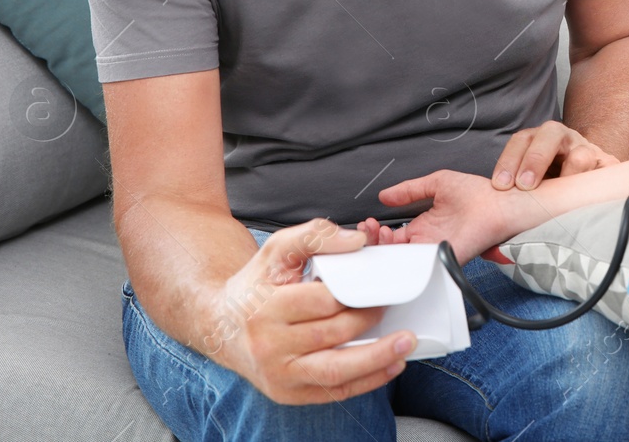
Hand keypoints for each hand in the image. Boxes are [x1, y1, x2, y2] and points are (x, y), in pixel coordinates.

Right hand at [206, 218, 414, 404]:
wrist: (222, 327)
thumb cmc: (256, 286)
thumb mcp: (277, 249)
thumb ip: (315, 235)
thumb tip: (357, 241)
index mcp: (264, 308)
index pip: (319, 300)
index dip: (353, 292)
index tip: (377, 284)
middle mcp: (268, 345)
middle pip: (330, 334)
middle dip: (368, 319)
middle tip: (390, 305)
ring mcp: (278, 374)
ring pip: (334, 370)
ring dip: (377, 358)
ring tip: (406, 343)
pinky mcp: (288, 394)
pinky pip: (333, 391)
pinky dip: (367, 380)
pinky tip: (391, 365)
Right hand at [377, 170, 526, 261]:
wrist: (500, 202)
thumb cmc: (479, 193)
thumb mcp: (437, 183)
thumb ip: (410, 189)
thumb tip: (386, 194)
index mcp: (425, 224)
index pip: (393, 236)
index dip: (377, 232)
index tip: (369, 223)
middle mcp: (427, 240)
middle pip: (393, 252)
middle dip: (375, 244)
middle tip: (369, 231)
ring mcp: (435, 250)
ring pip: (402, 262)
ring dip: (385, 253)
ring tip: (377, 237)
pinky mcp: (444, 258)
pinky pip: (420, 267)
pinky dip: (404, 264)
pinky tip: (392, 253)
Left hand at [491, 119, 618, 190]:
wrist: (590, 179)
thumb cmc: (551, 184)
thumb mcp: (530, 183)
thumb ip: (513, 192)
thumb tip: (490, 225)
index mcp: (540, 138)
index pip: (522, 140)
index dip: (509, 160)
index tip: (501, 185)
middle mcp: (565, 138)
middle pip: (551, 133)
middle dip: (535, 159)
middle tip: (524, 186)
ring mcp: (589, 150)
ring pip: (581, 153)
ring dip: (569, 172)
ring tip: (559, 195)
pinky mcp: (609, 166)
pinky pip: (605, 172)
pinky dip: (595, 184)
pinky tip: (586, 200)